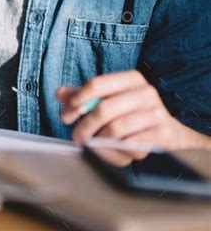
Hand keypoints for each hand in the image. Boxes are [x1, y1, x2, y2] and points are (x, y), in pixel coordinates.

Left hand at [56, 70, 210, 149]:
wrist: (171, 133)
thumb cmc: (133, 114)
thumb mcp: (111, 99)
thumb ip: (85, 95)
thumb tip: (60, 93)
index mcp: (132, 79)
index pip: (97, 84)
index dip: (77, 100)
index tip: (66, 115)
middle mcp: (145, 92)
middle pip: (103, 109)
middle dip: (84, 126)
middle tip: (76, 137)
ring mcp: (155, 113)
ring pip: (115, 130)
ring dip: (98, 141)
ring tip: (93, 144)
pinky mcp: (161, 134)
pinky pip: (128, 146)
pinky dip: (113, 151)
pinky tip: (110, 150)